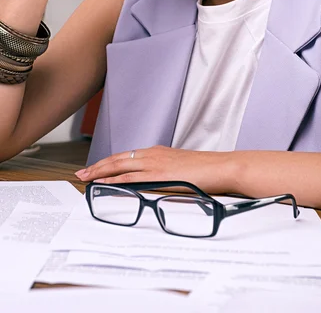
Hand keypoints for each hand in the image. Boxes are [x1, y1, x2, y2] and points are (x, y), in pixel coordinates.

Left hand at [75, 145, 236, 194]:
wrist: (222, 167)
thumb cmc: (207, 170)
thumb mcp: (182, 170)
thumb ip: (167, 174)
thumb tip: (159, 183)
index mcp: (159, 152)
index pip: (127, 156)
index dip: (110, 162)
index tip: (96, 168)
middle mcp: (154, 154)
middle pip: (118, 158)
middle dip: (98, 166)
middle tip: (82, 173)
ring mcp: (156, 163)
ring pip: (120, 165)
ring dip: (100, 171)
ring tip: (85, 178)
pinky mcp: (159, 174)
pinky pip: (131, 177)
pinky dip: (114, 179)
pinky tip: (103, 183)